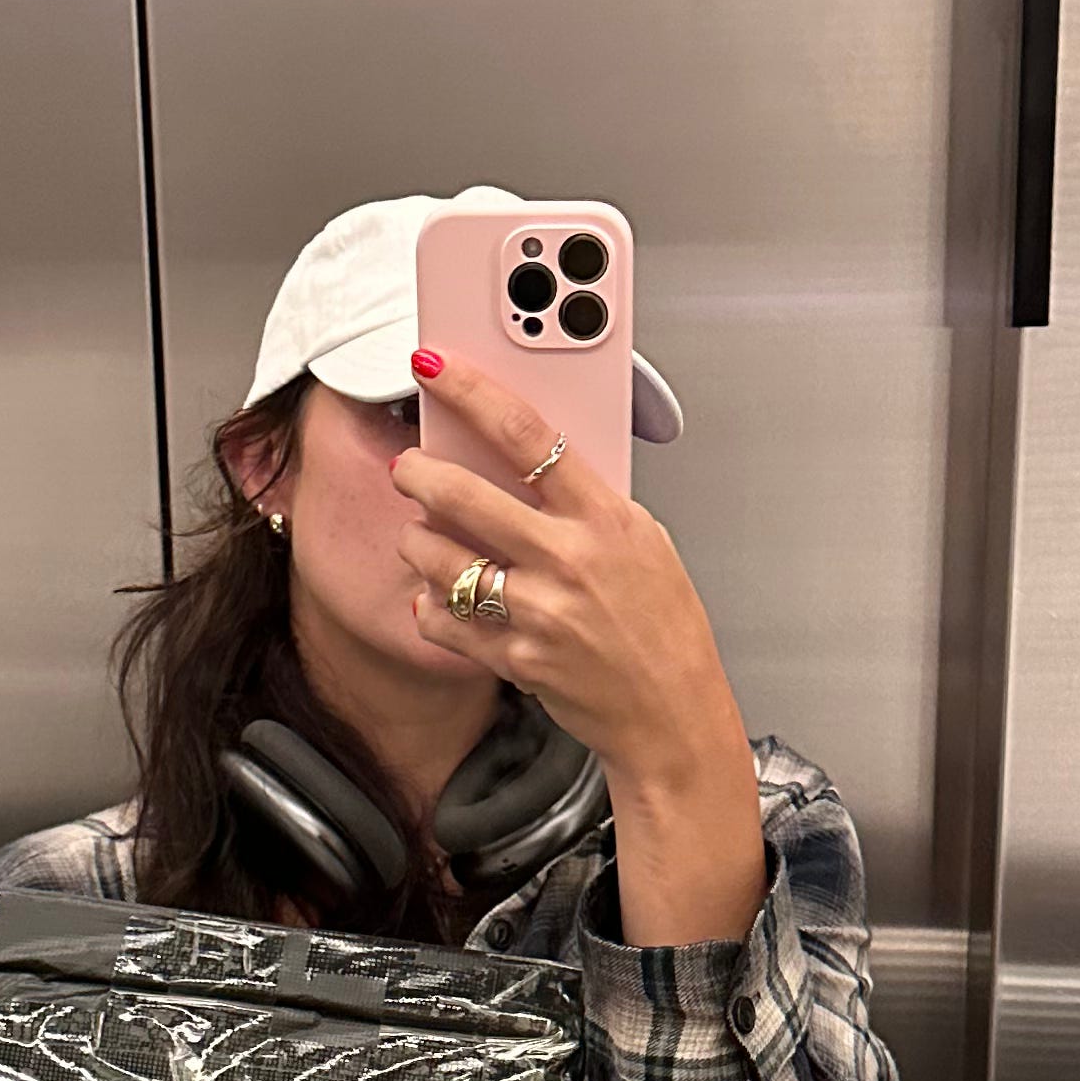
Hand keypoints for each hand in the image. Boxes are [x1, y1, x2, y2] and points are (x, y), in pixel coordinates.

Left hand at [395, 351, 766, 945]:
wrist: (671, 714)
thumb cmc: (662, 626)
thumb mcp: (643, 543)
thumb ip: (586, 503)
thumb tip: (528, 460)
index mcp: (607, 518)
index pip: (530, 434)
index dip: (473, 392)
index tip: (435, 366)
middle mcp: (570, 560)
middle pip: (464, 495)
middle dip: (418, 474)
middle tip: (408, 468)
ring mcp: (539, 612)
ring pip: (439, 560)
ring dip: (419, 546)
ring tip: (427, 543)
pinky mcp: (516, 659)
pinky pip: (443, 620)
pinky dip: (432, 606)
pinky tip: (441, 599)